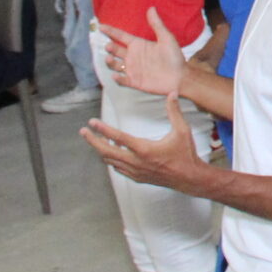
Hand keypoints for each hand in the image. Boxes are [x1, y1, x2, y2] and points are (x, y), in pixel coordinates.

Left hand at [82, 95, 203, 190]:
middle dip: (93, 141)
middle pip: (106, 151)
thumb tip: (172, 94)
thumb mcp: (182, 130)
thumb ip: (174, 111)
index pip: (118, 137)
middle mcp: (136, 162)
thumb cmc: (185, 154)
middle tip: (84, 132)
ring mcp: (135, 171)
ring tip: (95, 140)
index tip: (92, 122)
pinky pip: (118, 169)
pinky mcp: (137, 177)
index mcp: (144, 149)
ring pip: (110, 161)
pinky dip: (111, 160)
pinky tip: (112, 154)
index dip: (103, 129)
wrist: (188, 177)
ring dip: (101, 150)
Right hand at [102, 7, 188, 96]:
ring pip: (115, 64)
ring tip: (109, 58)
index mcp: (139, 45)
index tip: (100, 26)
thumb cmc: (174, 57)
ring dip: (110, 62)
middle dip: (109, 47)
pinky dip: (117, 78)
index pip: (121, 36)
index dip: (111, 31)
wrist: (180, 77)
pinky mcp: (135, 81)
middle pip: (115, 50)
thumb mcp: (166, 38)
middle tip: (108, 45)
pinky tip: (116, 75)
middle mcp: (133, 56)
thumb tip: (151, 8)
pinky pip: (122, 80)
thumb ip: (157, 25)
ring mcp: (133, 69)